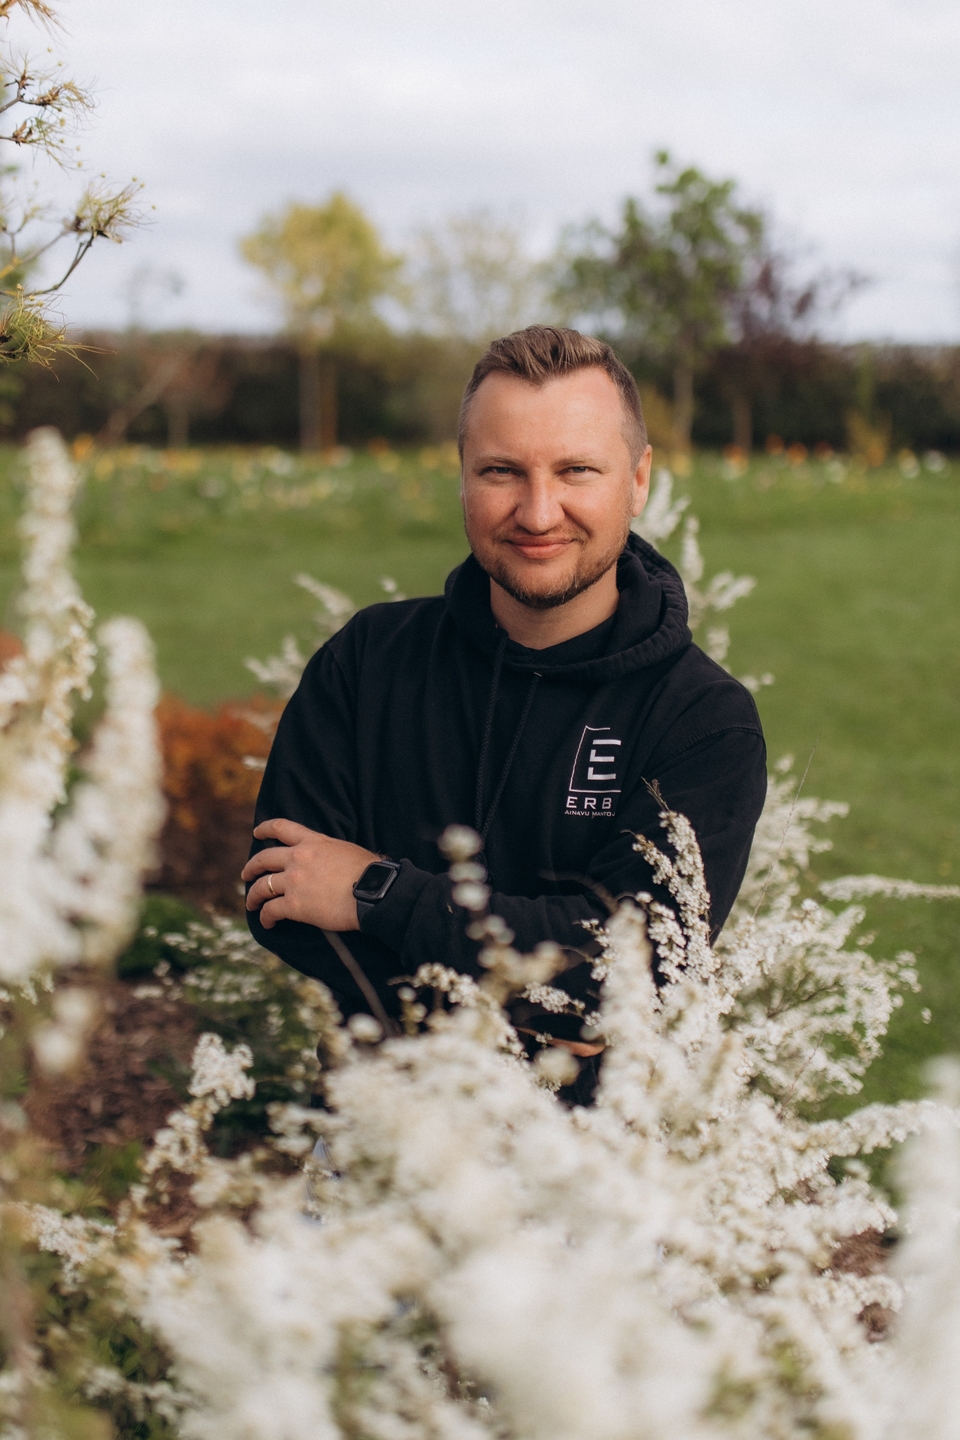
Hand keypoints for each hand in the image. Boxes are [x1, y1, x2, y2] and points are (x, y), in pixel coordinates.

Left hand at [241, 819, 378, 931]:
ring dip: (253, 896)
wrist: (374, 892)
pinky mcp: (293, 905)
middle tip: (246, 874)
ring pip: (261, 887)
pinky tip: (267, 923)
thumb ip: (331, 852)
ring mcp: (293, 881)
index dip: (266, 829)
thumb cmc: (371, 873)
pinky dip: (265, 917)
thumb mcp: (347, 850)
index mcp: (313, 842)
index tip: (257, 833)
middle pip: (263, 859)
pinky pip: (270, 910)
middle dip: (251, 867)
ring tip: (251, 904)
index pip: (282, 828)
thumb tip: (333, 862)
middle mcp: (298, 858)